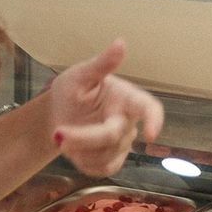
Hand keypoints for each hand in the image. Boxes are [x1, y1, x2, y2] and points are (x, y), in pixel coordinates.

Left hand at [48, 39, 163, 175]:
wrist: (58, 112)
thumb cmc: (73, 89)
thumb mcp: (81, 74)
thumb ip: (101, 63)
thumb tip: (120, 42)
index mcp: (125, 98)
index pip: (148, 107)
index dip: (154, 120)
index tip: (151, 134)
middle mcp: (128, 121)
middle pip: (114, 136)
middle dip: (84, 138)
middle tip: (58, 134)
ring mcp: (121, 143)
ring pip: (107, 155)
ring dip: (80, 150)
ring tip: (62, 136)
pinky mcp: (111, 159)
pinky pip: (102, 169)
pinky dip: (83, 162)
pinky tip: (72, 149)